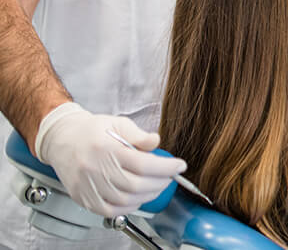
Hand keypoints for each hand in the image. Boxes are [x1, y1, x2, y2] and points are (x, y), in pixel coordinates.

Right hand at [34, 102, 186, 217]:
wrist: (62, 139)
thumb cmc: (91, 130)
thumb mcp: (118, 123)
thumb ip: (138, 135)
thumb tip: (156, 141)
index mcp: (107, 149)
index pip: (143, 164)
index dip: (165, 168)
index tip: (179, 165)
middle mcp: (96, 170)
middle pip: (136, 184)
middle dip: (160, 182)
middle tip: (170, 176)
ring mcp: (88, 186)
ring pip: (125, 199)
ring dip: (148, 195)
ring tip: (158, 185)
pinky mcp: (84, 198)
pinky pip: (110, 210)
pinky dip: (129, 206)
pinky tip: (139, 197)